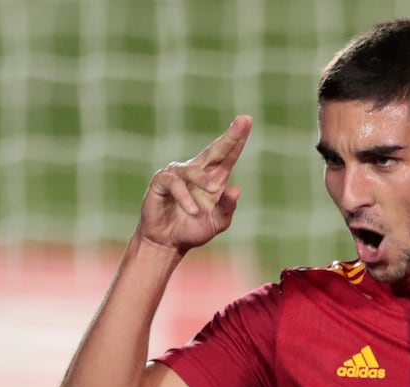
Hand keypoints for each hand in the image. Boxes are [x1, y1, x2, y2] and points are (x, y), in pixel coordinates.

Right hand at [138, 115, 251, 252]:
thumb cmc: (193, 229)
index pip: (228, 155)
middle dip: (230, 136)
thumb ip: (227, 208)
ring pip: (194, 170)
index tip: (248, 120)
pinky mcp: (161, 182)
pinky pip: (174, 184)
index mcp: (214, 178)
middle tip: (243, 121)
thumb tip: (236, 189)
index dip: (237, 139)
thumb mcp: (217, 222)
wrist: (168, 243)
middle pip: (215, 150)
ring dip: (204, 181)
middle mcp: (197, 171)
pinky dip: (185, 198)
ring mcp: (178, 174)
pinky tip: (193, 211)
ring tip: (212, 191)